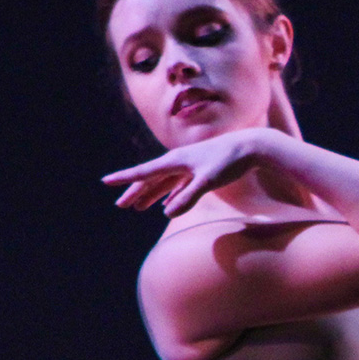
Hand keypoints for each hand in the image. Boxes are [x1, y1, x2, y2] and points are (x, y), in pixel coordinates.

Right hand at [101, 128, 278, 216]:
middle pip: (152, 179)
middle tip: (120, 205)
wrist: (252, 146)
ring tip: (137, 208)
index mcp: (176, 161)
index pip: (145, 172)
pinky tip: (166, 206)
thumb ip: (189, 197)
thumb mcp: (209, 181)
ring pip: (165, 183)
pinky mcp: (201, 171)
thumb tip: (167, 213)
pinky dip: (171, 196)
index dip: (125, 178)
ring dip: (151, 195)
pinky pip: (179, 186)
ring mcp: (190, 166)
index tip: (106, 181)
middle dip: (135, 192)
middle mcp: (179, 162)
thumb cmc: (230, 162)